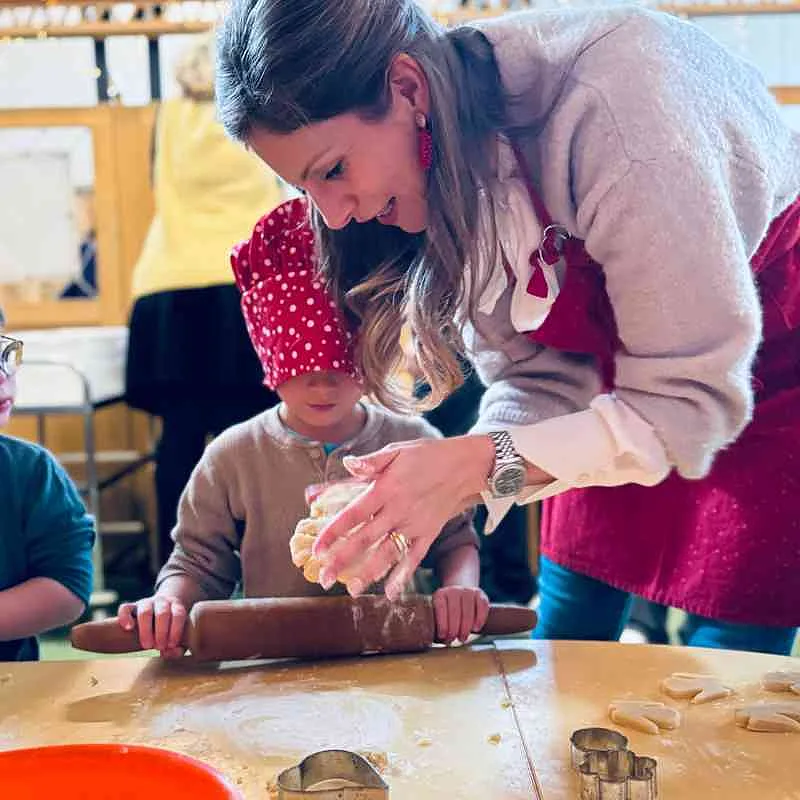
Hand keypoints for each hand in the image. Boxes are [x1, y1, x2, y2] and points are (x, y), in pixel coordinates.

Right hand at [117, 595, 187, 658]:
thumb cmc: (171, 631)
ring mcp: (146, 603)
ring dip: (146, 630)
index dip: (176, 630)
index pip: (179, 614)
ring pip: (145, 611)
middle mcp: (162, 602)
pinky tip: (128, 628)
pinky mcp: (131, 607)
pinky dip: (125, 617)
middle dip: (161, 632)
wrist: (159, 615)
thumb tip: (172, 652)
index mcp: (176, 607)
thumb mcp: (179, 638)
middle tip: (159, 647)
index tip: (171, 645)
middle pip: (163, 613)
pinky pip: (125, 608)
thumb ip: (178, 649)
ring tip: (147, 646)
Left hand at [312, 435, 494, 599]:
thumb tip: (347, 465)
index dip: (333, 532)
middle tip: (324, 579)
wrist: (466, 466)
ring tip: (352, 591)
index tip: (317, 549)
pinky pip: (415, 558)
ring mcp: (415, 525)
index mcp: (386, 488)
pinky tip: (391, 593)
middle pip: (365, 539)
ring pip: (388, 553)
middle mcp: (398, 510)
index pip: (353, 514)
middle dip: (343, 560)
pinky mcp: (429, 534)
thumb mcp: (396, 452)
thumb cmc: (427, 456)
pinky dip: (403, 576)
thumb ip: (370, 462)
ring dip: (369, 573)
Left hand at [433, 586, 489, 644]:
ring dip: (465, 628)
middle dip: (454, 629)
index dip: (442, 624)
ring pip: (468, 611)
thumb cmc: (447, 609)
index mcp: (441, 594)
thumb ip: (438, 622)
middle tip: (453, 639)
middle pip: (455, 611)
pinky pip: (481, 607)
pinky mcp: (480, 594)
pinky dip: (479, 619)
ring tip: (462, 638)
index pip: (441, 609)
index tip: (443, 636)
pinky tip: (476, 628)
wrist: (460, 594)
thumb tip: (441, 639)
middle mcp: (454, 590)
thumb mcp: (439, 612)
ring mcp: (468, 591)